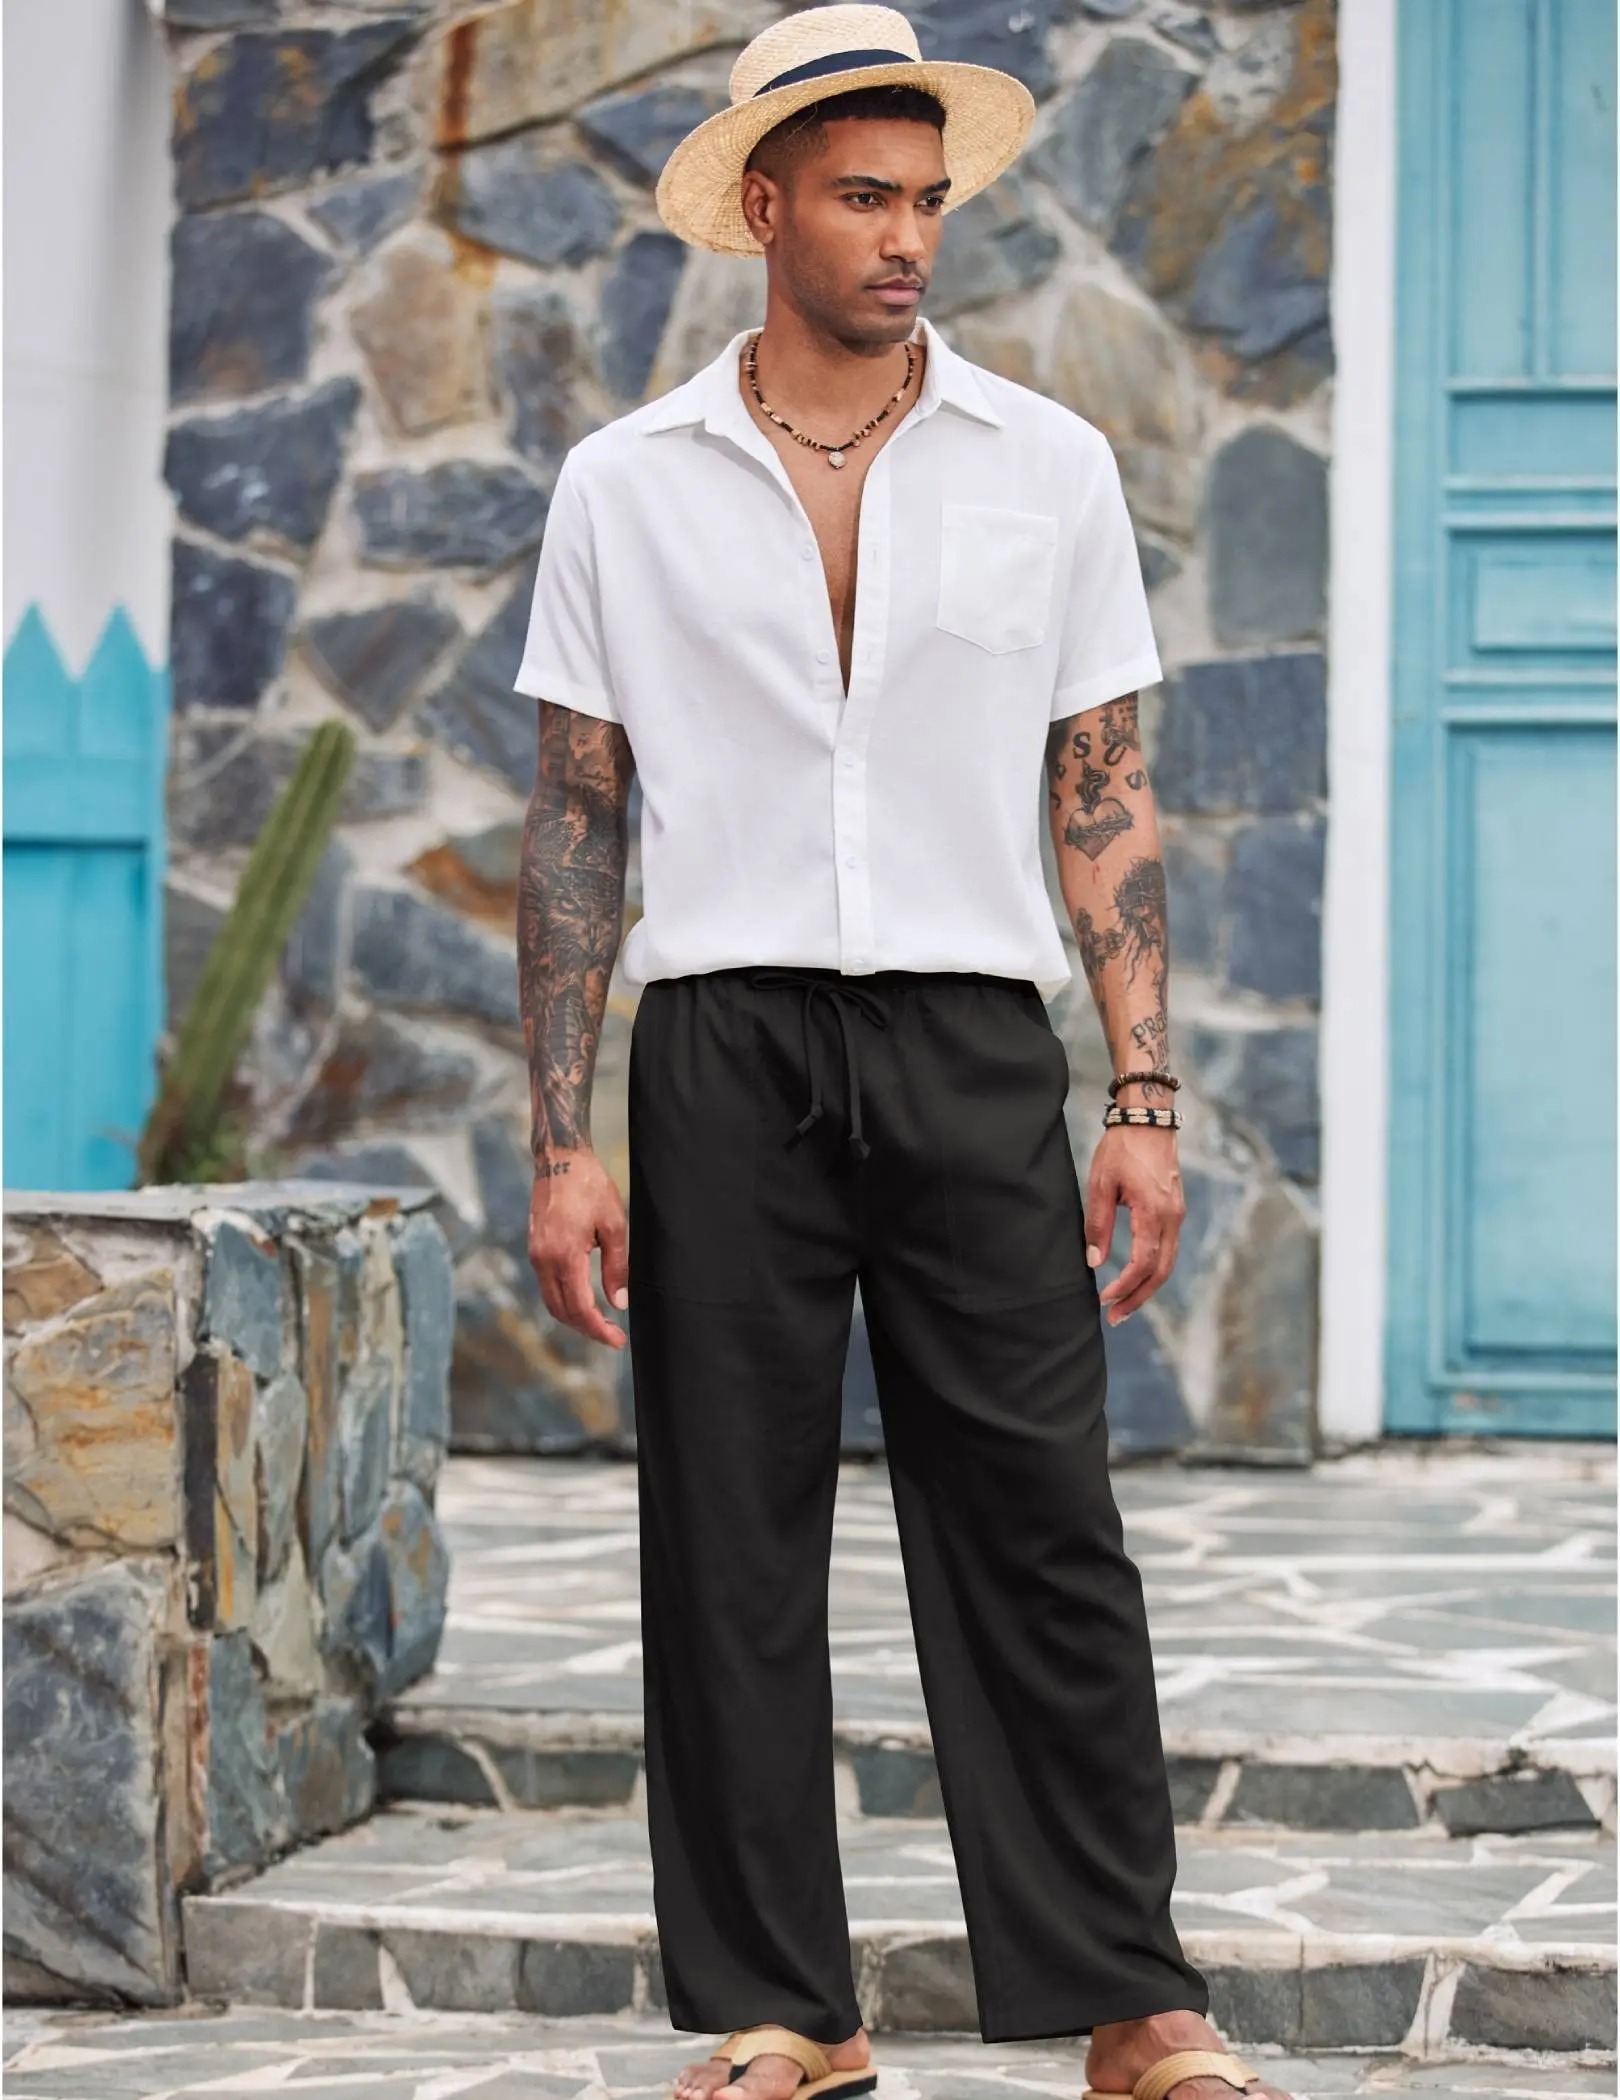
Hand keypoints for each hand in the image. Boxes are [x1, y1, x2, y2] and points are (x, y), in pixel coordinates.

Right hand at [528, 1150, 628, 1349]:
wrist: (560, 1160)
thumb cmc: (590, 1187)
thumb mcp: (614, 1225)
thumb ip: (616, 1267)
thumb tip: (619, 1302)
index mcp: (565, 1255)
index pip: (580, 1307)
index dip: (598, 1329)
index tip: (617, 1340)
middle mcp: (544, 1260)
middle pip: (561, 1311)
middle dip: (587, 1329)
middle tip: (613, 1336)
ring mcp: (536, 1255)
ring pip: (551, 1301)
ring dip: (574, 1318)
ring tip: (600, 1323)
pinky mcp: (535, 1249)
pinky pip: (547, 1286)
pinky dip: (564, 1301)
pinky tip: (583, 1301)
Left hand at [1084, 1126, 1183, 1324]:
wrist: (1148, 1121)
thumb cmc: (1122, 1149)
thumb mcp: (1101, 1185)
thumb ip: (1098, 1225)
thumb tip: (1094, 1261)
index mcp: (1154, 1212)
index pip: (1143, 1262)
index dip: (1125, 1286)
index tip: (1105, 1299)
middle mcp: (1172, 1218)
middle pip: (1161, 1271)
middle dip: (1138, 1297)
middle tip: (1115, 1317)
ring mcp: (1177, 1215)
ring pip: (1168, 1263)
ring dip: (1147, 1287)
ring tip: (1124, 1305)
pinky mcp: (1175, 1211)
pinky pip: (1168, 1249)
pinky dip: (1154, 1269)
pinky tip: (1137, 1278)